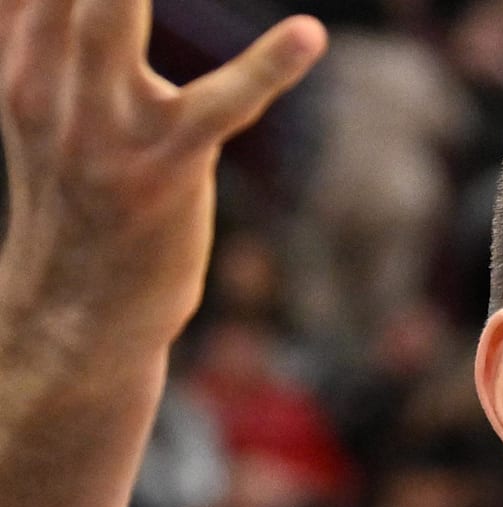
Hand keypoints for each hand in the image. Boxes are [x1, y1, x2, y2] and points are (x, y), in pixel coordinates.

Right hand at [0, 1, 324, 363]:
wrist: (73, 313)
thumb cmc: (78, 201)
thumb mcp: (42, 106)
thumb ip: (42, 31)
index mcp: (20, 54)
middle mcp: (46, 76)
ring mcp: (101, 122)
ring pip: (112, 8)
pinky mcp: (161, 166)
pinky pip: (219, 105)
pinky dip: (265, 68)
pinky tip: (306, 34)